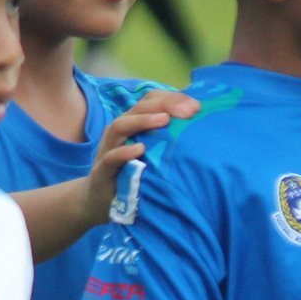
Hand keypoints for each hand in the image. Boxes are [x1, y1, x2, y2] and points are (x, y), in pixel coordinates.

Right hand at [80, 90, 199, 228]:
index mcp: (133, 123)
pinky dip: (124, 152)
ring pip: (121, 126)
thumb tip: (200, 128)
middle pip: (139, 108)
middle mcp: (120, 131)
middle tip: (188, 111)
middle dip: (164, 105)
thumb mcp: (152, 152)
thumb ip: (168, 139)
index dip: (173, 98)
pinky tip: (140, 149)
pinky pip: (111, 158)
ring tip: (164, 120)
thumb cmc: (132, 172)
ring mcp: (108, 149)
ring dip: (143, 121)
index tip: (197, 106)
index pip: (152, 101)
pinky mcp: (102, 170)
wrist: (101, 200)